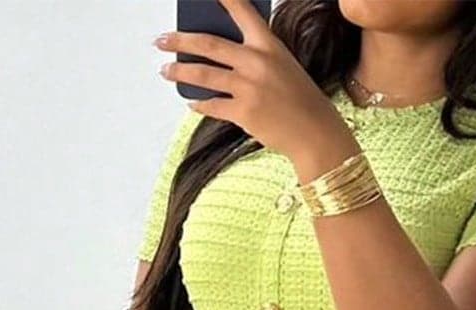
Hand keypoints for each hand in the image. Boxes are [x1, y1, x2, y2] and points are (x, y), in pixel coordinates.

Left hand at [155, 0, 356, 171]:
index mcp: (268, 44)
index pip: (241, 11)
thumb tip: (215, 51)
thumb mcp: (281, 65)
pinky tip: (191, 101)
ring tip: (165, 70)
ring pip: (203, 74)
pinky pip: (212, 105)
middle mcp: (256, 62)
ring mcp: (248, 87)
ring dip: (180, 72)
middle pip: (208, 44)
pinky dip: (198, 103)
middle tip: (161, 40)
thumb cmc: (297, 97)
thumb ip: (253, 54)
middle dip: (179, 40)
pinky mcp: (244, 112)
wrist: (314, 132)